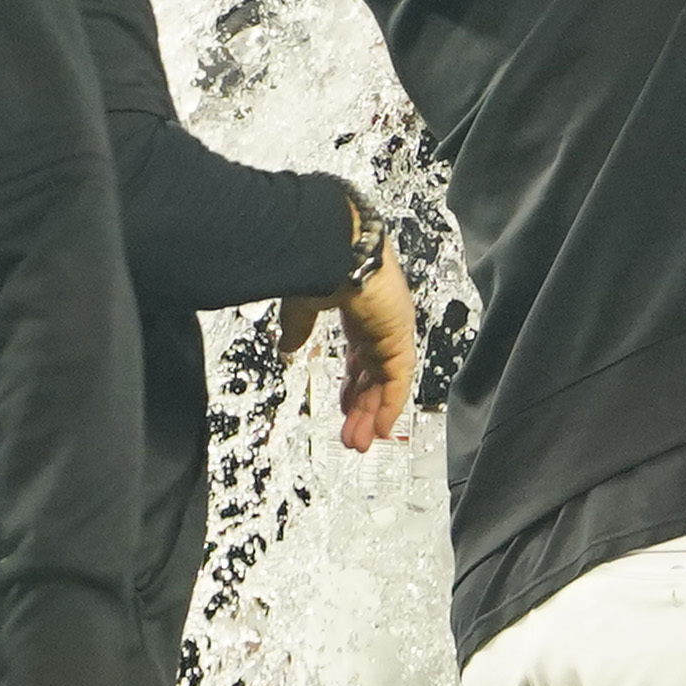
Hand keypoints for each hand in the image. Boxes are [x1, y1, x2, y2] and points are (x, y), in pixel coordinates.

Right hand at [280, 249, 423, 448]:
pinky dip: (390, 406)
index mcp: (358, 308)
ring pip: (386, 383)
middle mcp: (379, 321)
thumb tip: (287, 347)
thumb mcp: (302, 304)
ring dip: (373, 415)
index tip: (345, 404)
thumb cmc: (318, 259)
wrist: (336, 243)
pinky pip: (398, 381)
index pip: (360, 355)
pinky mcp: (399, 337)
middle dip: (363, 407)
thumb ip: (298, 328)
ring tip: (361, 442)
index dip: (353, 383)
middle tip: (353, 434)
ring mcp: (392, 329)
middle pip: (374, 375)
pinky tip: (381, 428)